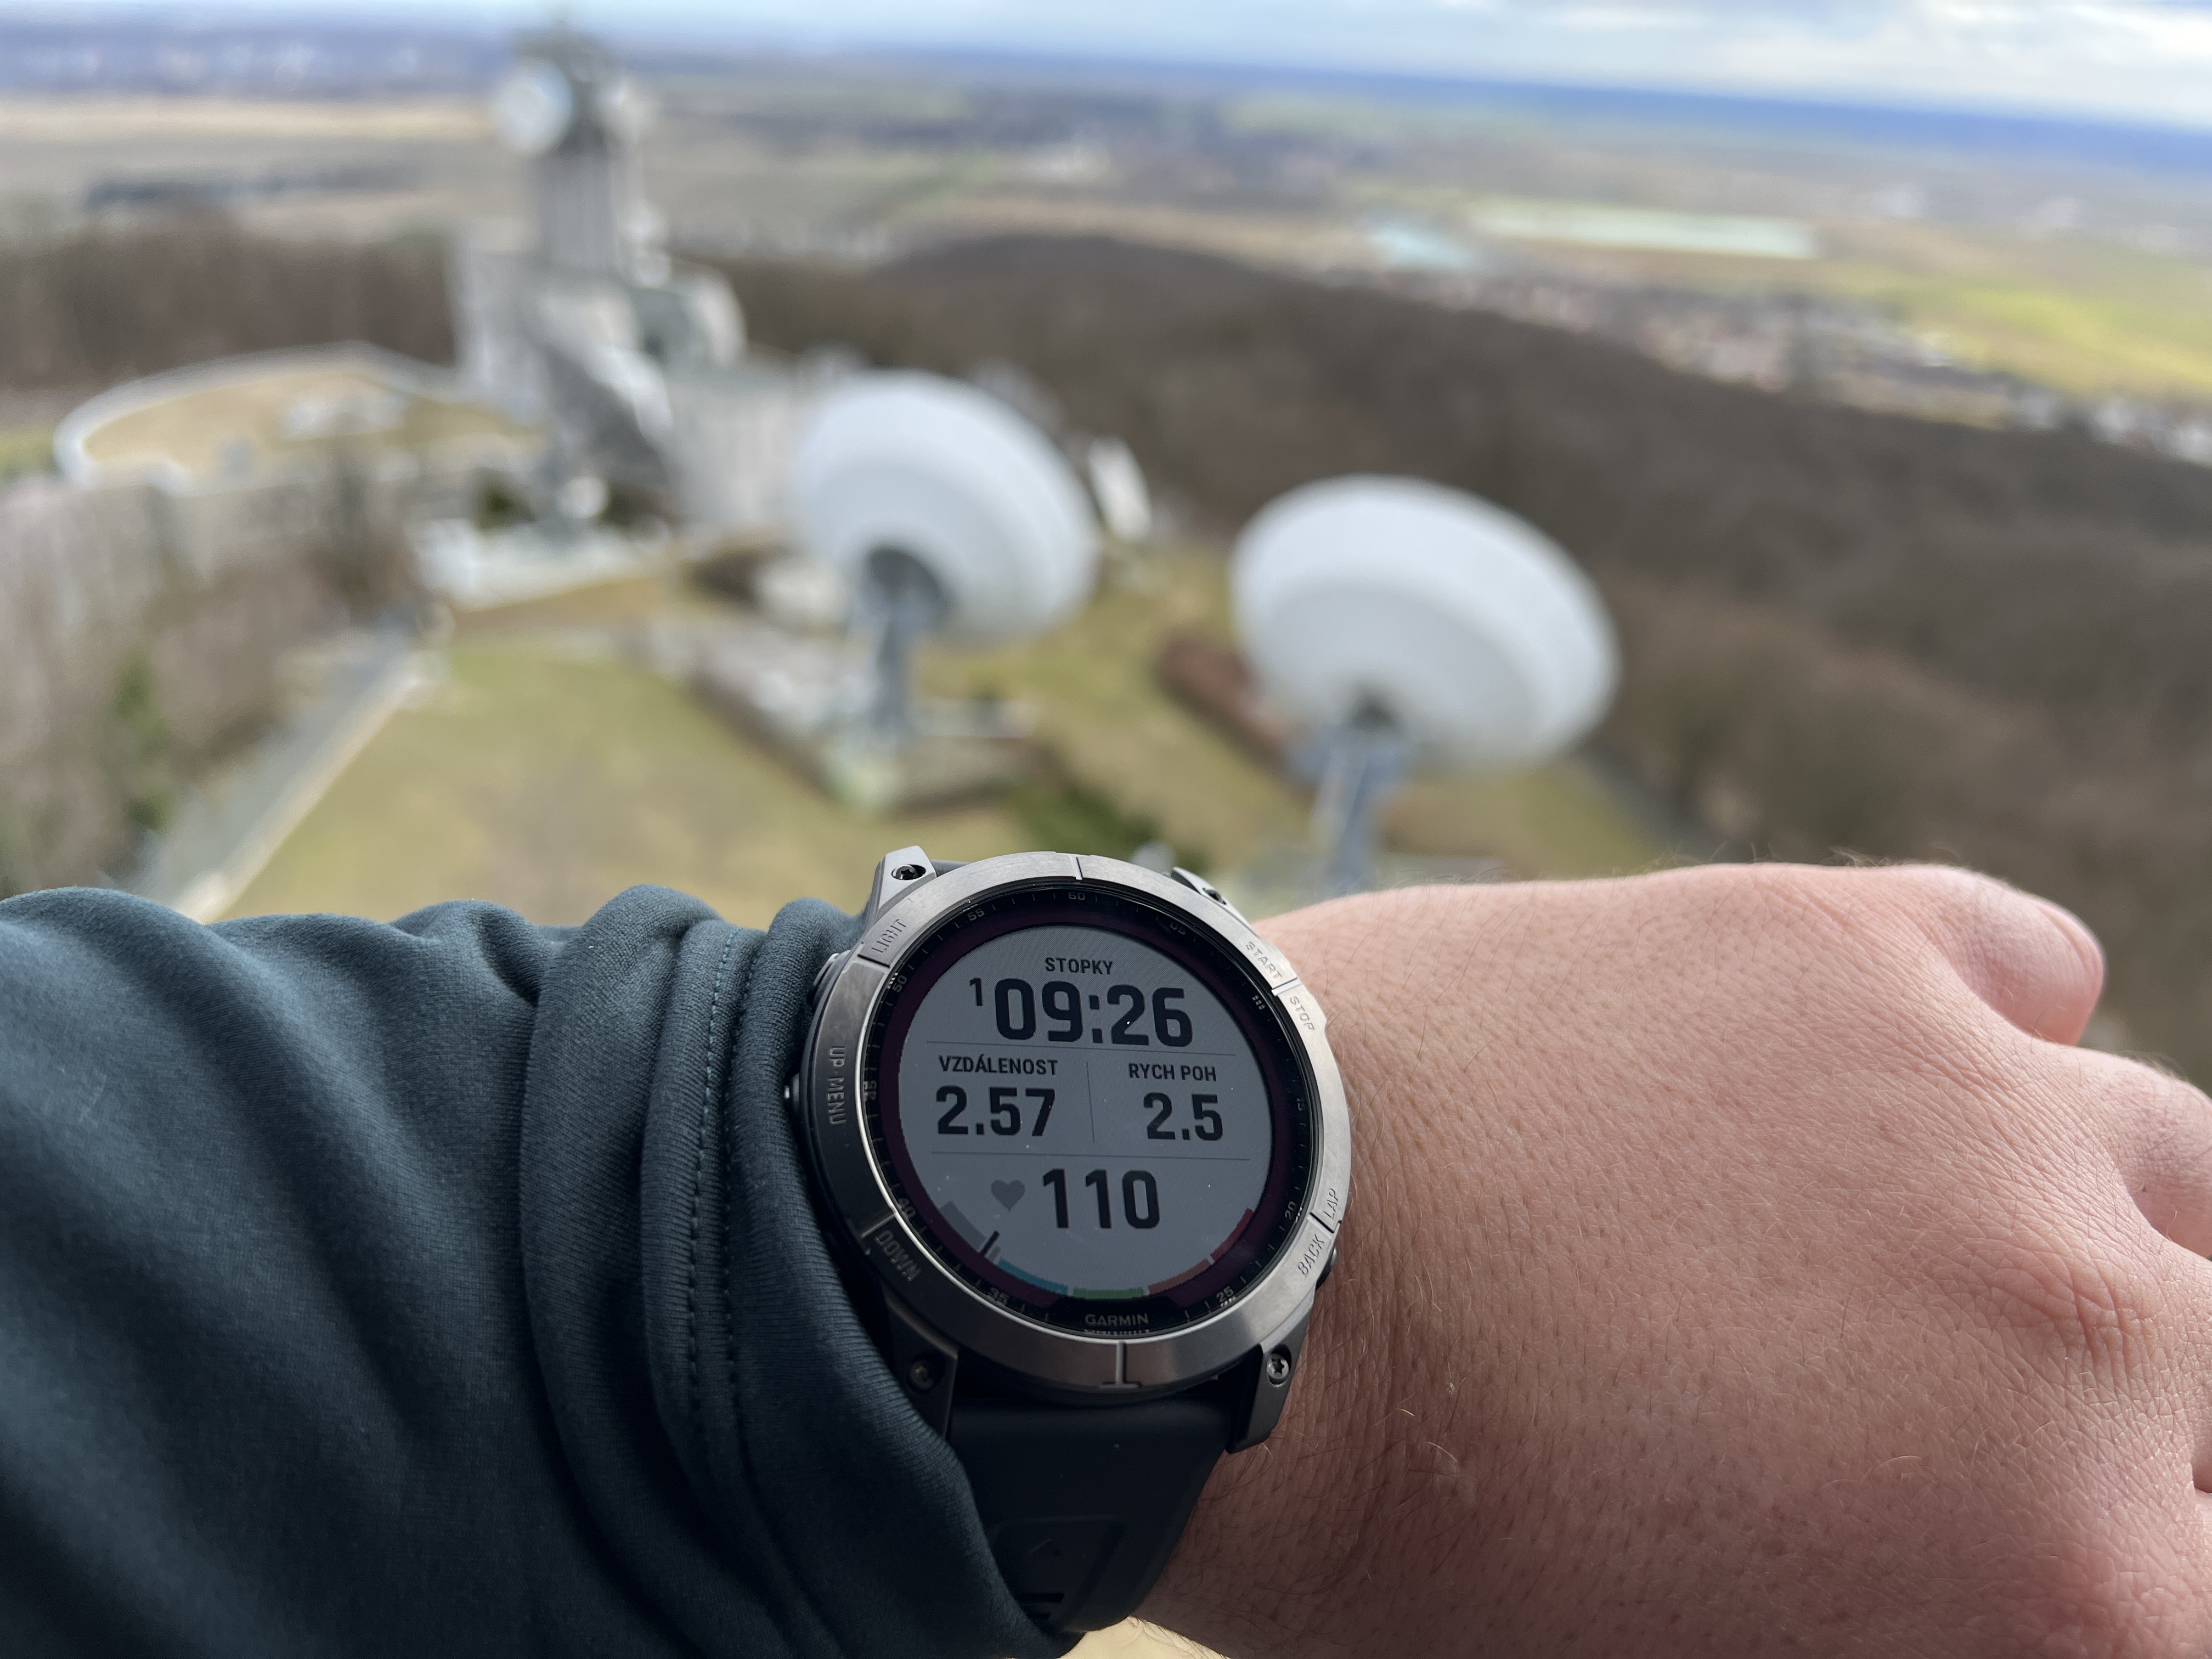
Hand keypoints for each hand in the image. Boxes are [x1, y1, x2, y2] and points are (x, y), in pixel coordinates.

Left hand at [1148, 864, 2211, 1656]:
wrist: (1232, 1277)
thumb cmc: (1417, 1530)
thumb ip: (1917, 1614)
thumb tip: (1978, 1557)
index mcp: (2077, 1580)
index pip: (2197, 1578)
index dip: (2106, 1567)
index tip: (2012, 1532)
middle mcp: (2091, 1332)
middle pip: (2207, 1367)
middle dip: (2116, 1417)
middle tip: (1938, 1413)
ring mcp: (1984, 1108)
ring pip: (2167, 1163)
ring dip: (2082, 1221)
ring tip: (1922, 1243)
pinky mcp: (1852, 941)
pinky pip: (2030, 963)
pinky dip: (1986, 1021)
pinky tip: (1877, 1070)